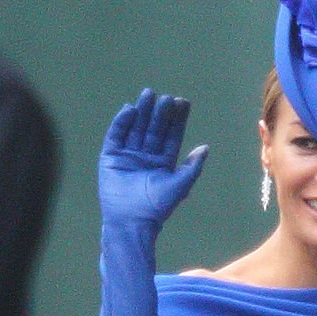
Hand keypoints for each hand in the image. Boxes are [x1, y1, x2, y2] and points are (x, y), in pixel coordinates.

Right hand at [98, 89, 207, 226]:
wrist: (132, 221)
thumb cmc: (158, 207)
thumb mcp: (180, 185)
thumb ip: (192, 166)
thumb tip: (206, 147)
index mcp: (163, 162)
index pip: (171, 136)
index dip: (177, 120)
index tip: (183, 102)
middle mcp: (146, 156)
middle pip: (154, 129)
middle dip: (160, 113)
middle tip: (165, 97)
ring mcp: (128, 156)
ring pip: (136, 128)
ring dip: (142, 112)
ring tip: (148, 94)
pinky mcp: (111, 158)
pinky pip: (116, 136)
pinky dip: (122, 122)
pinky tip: (130, 109)